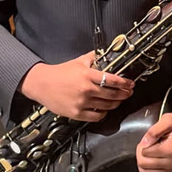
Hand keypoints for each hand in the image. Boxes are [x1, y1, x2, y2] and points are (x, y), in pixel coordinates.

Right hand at [19, 52, 133, 121]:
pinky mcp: (76, 113)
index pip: (112, 80)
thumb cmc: (60, 72)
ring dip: (116, 104)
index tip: (131, 84)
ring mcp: (81, 103)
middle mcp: (86, 89)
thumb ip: (94, 58)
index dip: (125, 83)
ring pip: (106, 106)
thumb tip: (107, 54)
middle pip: (112, 94)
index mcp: (87, 75)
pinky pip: (96, 116)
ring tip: (119, 100)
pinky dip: (103, 114)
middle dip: (124, 94)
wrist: (41, 84)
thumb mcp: (78, 61)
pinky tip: (105, 110)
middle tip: (128, 92)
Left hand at [136, 104, 171, 171]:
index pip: (144, 153)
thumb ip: (154, 130)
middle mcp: (170, 162)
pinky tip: (151, 166)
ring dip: (144, 165)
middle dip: (140, 154)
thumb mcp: (167, 119)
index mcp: (170, 149)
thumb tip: (145, 143)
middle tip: (147, 146)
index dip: (142, 145)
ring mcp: (170, 169)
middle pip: (143, 165)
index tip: (149, 139)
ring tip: (149, 155)